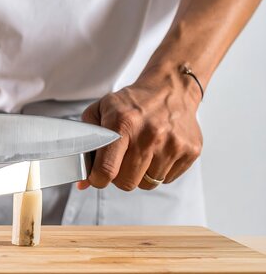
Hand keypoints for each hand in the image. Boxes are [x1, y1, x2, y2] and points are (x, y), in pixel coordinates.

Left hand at [79, 64, 202, 190]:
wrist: (170, 89)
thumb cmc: (132, 103)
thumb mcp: (100, 111)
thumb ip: (86, 144)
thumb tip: (82, 183)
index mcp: (123, 123)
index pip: (107, 170)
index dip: (98, 179)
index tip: (99, 176)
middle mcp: (150, 134)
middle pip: (127, 183)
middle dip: (120, 176)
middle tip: (122, 160)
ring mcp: (173, 143)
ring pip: (147, 184)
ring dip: (141, 174)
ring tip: (142, 152)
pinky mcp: (190, 150)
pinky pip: (167, 179)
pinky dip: (159, 171)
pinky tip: (158, 151)